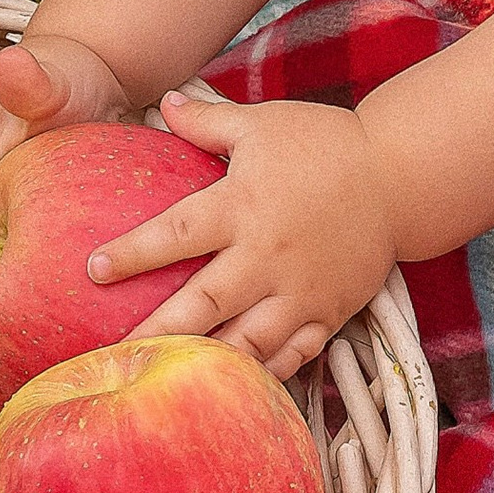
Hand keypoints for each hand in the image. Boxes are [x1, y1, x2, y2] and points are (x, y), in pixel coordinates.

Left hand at [88, 92, 398, 380]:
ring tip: (164, 385)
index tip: (93, 270)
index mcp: (244, 206)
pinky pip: (292, 356)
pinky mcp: (328, 313)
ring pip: (245, 343)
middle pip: (201, 305)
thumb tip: (162, 104)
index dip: (133, 253)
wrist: (400, 176)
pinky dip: (261, 376)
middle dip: (154, 333)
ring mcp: (299, 291)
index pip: (177, 234)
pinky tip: (229, 388)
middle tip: (111, 356)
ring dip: (203, 365)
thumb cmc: (326, 144)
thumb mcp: (264, 124)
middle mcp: (267, 255)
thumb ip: (209, 122)